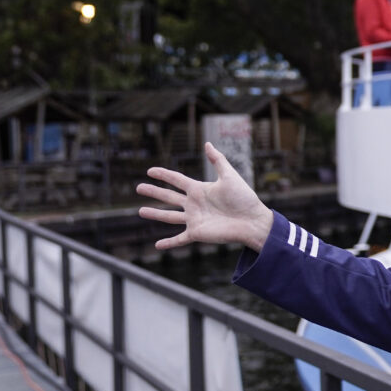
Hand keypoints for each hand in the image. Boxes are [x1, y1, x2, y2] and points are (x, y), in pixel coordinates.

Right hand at [137, 142, 273, 251]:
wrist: (252, 221)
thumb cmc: (244, 198)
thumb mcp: (230, 176)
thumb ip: (218, 161)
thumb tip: (207, 144)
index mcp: (200, 189)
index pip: (177, 180)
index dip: (164, 175)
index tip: (150, 170)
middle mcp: (195, 204)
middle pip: (169, 197)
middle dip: (154, 192)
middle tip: (138, 187)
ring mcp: (195, 219)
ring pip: (170, 217)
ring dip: (155, 214)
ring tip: (140, 211)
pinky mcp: (197, 233)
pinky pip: (179, 239)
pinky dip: (169, 243)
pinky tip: (157, 246)